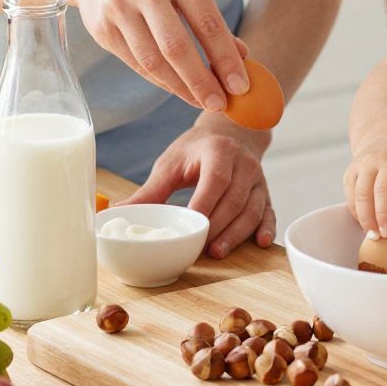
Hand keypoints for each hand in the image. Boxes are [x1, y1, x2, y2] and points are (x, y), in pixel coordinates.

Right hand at [68, 0, 249, 112]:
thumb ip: (209, 16)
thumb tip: (243, 57)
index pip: (208, 23)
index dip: (225, 59)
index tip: (240, 86)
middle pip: (177, 47)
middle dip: (202, 82)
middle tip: (220, 104)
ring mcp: (119, 7)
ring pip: (153, 60)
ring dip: (180, 87)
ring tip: (199, 100)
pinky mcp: (101, 28)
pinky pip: (136, 62)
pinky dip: (160, 79)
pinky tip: (176, 87)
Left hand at [123, 118, 274, 258]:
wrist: (229, 133)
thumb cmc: (196, 150)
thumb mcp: (171, 163)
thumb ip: (150, 191)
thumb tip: (117, 211)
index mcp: (218, 151)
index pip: (215, 180)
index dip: (205, 205)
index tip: (191, 227)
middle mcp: (243, 163)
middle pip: (234, 200)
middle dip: (218, 227)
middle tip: (200, 250)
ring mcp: (258, 178)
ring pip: (252, 209)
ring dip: (237, 234)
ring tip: (218, 252)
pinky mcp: (265, 191)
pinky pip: (269, 211)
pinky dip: (267, 228)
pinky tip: (261, 243)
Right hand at [345, 137, 386, 237]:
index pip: (385, 191)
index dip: (385, 214)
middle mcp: (370, 163)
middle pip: (364, 196)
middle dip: (370, 221)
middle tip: (379, 238)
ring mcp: (356, 168)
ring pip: (354, 198)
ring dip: (362, 219)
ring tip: (373, 234)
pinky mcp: (348, 175)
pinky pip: (350, 198)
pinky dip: (358, 213)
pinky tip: (368, 222)